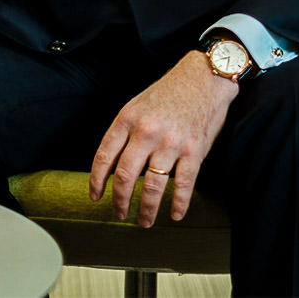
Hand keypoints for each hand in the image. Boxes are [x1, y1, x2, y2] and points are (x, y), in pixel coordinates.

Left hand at [88, 50, 239, 226]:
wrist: (203, 77)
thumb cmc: (168, 92)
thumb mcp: (137, 105)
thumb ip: (124, 132)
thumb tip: (112, 164)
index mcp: (127, 119)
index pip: (105, 156)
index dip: (97, 181)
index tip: (95, 196)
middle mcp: (146, 132)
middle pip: (126, 177)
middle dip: (120, 201)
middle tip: (119, 214)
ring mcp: (171, 143)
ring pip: (154, 186)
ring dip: (147, 209)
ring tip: (145, 221)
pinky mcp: (194, 151)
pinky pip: (183, 185)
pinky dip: (180, 204)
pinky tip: (176, 214)